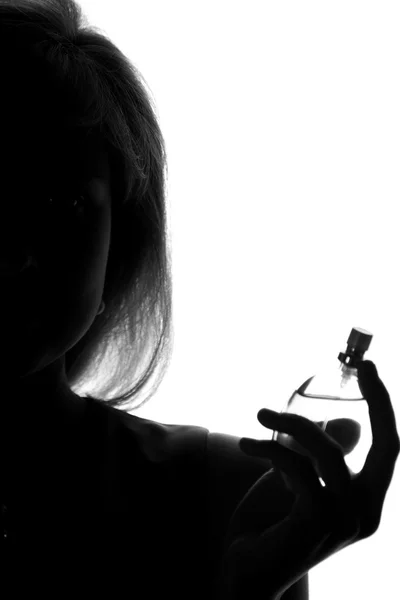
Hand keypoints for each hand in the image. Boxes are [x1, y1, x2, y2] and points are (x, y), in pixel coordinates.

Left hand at [218, 361, 399, 598]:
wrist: (248, 574)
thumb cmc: (272, 524)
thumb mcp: (298, 481)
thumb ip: (321, 456)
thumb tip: (349, 423)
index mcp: (367, 501)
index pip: (389, 449)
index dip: (384, 405)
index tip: (370, 368)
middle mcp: (366, 512)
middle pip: (387, 446)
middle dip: (380, 399)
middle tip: (361, 365)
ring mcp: (345, 520)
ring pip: (328, 449)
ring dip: (290, 423)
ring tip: (261, 415)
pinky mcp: (317, 521)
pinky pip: (296, 465)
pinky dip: (267, 447)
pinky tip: (247, 444)